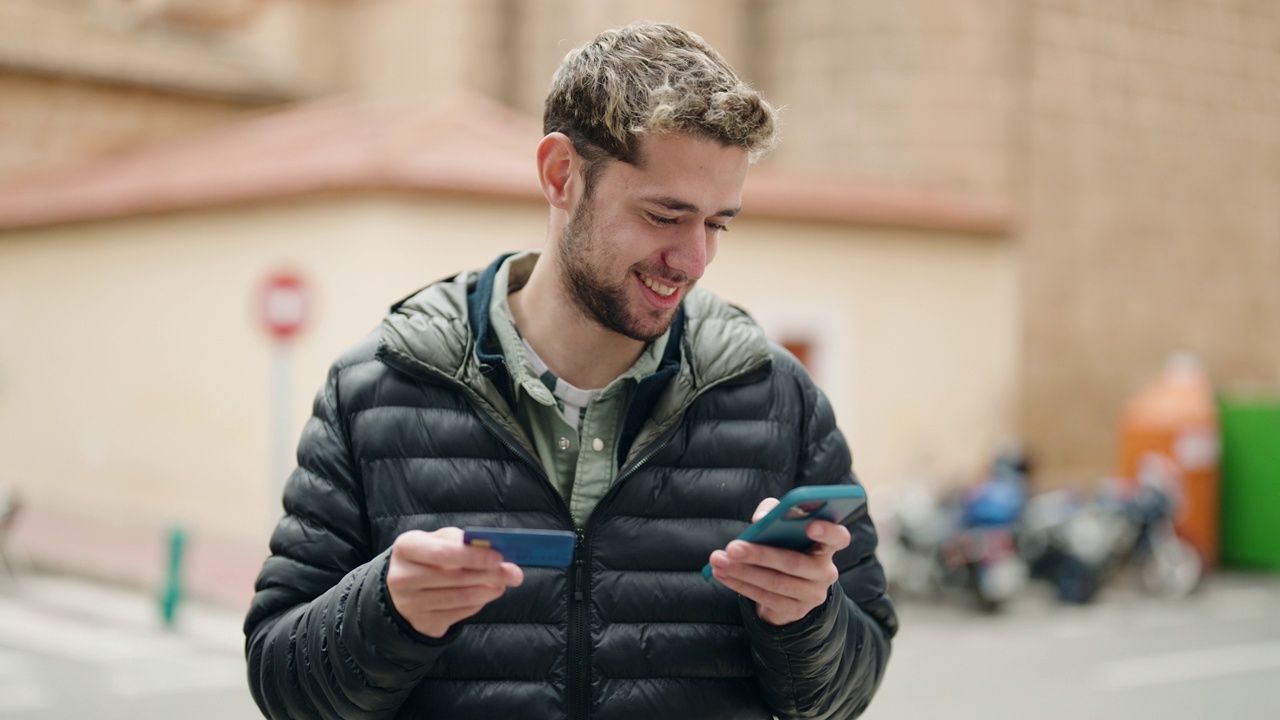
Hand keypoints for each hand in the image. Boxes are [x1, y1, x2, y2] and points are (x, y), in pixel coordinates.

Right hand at [386, 527, 523, 638]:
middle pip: (454, 577)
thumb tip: (492, 548)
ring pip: (460, 597)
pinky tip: (486, 594)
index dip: (473, 556)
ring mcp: (410, 603)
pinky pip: (459, 614)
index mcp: (406, 547)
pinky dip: (478, 603)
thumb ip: (462, 540)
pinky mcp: (422, 623)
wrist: (404, 588)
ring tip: (503, 583)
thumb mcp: (439, 540)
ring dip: (488, 590)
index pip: (443, 552)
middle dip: (490, 574)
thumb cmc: (429, 557)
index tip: (499, 557)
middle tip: (514, 573)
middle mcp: (402, 576)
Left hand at [707, 497, 850, 625]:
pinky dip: (739, 584)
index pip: (838, 537)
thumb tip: (760, 519)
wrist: (787, 585)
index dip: (827, 531)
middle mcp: (825, 571)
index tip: (811, 525)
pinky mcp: (795, 610)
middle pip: (794, 563)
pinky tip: (721, 573)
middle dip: (760, 554)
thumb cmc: (785, 544)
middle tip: (733, 547)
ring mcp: (812, 594)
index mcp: (827, 545)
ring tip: (718, 560)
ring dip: (742, 572)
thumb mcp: (782, 525)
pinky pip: (765, 597)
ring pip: (775, 583)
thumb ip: (774, 513)